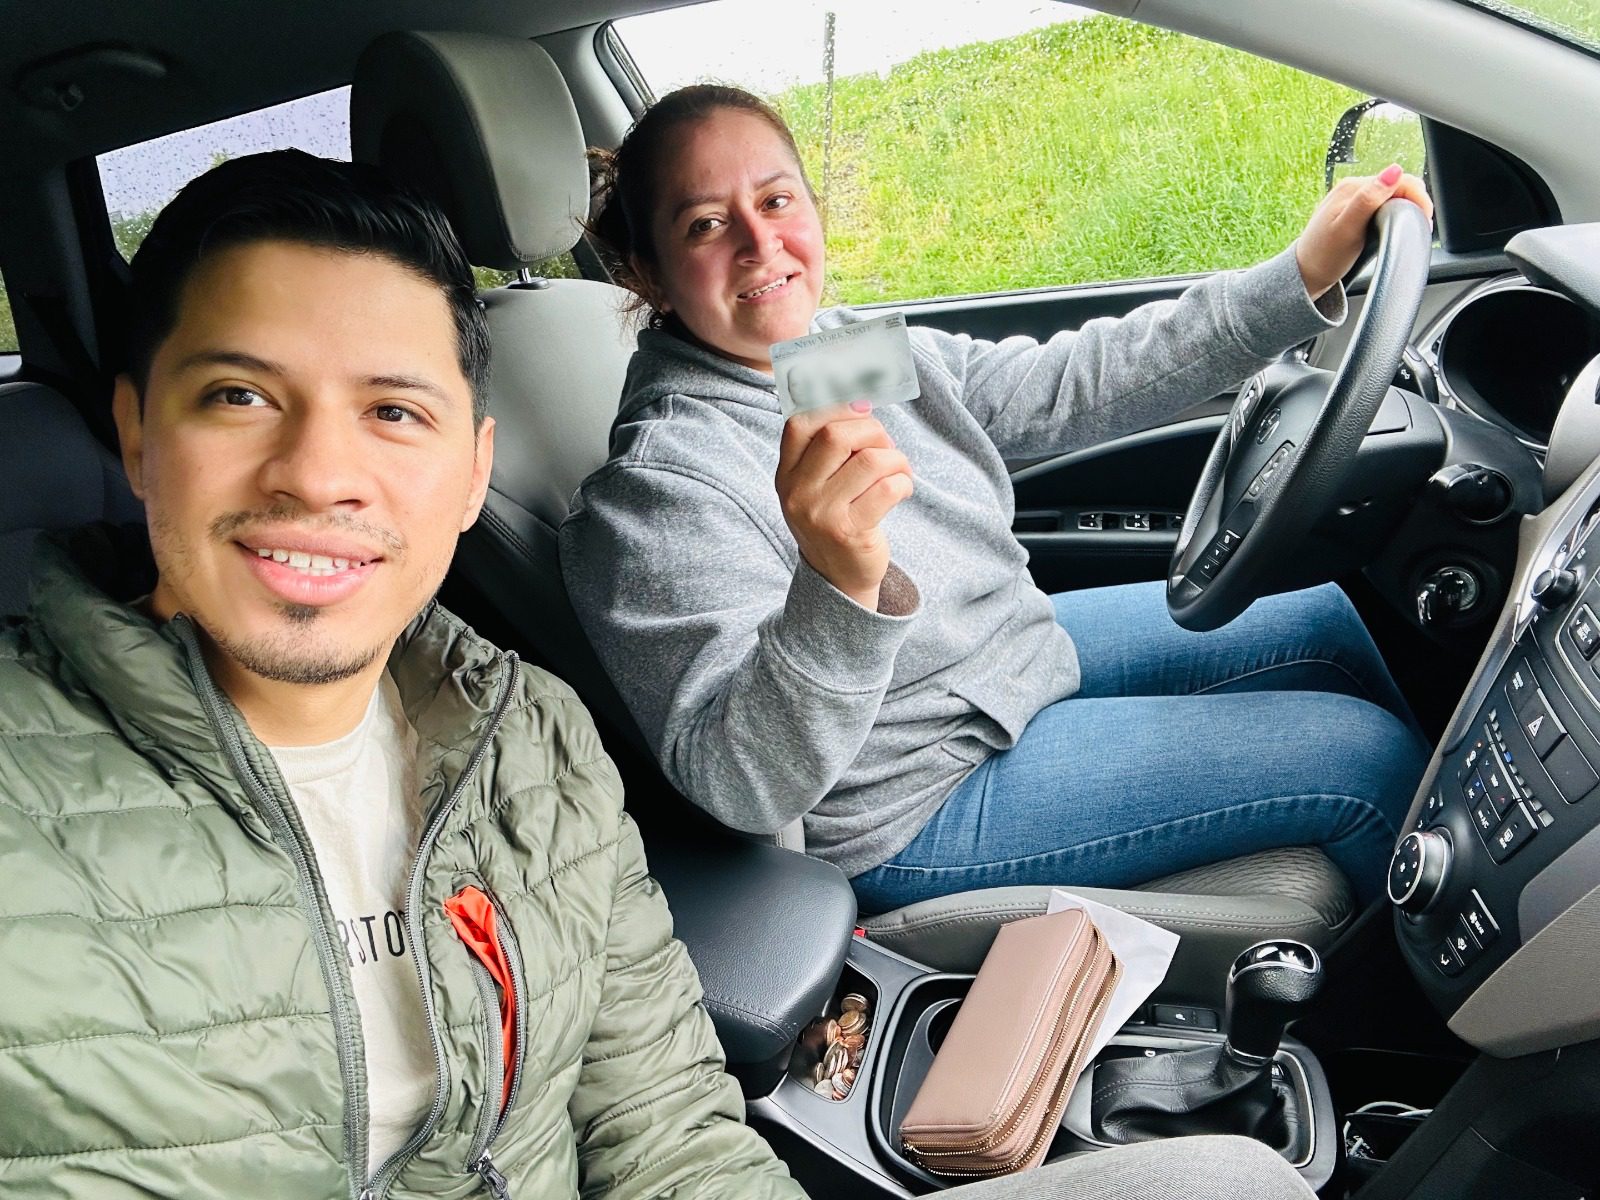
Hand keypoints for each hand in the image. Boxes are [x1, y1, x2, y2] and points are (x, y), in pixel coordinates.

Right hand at [777, 401, 913, 610]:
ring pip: (871, 460)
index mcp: (786, 474)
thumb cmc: (835, 519)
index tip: (863, 409)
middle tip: (886, 447)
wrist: (837, 579)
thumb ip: (829, 447)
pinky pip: (888, 488)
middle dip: (873, 432)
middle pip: (837, 436)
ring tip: (899, 471)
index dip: (835, 406)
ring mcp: (821, 514)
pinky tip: (902, 490)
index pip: (801, 423)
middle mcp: (797, 493)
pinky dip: (904, 483)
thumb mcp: (817, 484)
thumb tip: (862, 401)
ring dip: (896, 459)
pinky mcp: (849, 532)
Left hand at [1294, 164, 1433, 299]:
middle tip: (1418, 228)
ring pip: (1392, 195)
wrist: (1304, 274)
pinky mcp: (1353, 209)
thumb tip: (1394, 171)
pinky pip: (1382, 204)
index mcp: (1353, 187)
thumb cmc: (1323, 256)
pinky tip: (1393, 227)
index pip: (1400, 180)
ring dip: (1405, 208)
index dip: (1418, 198)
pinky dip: (1394, 214)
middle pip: (1398, 185)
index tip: (1424, 221)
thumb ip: (1369, 200)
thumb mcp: (1348, 229)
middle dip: (1414, 203)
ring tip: (1409, 228)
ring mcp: (1353, 198)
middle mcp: (1353, 187)